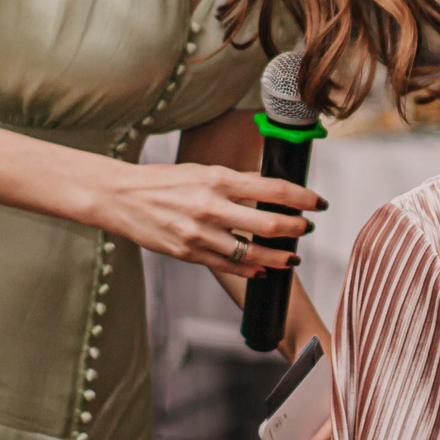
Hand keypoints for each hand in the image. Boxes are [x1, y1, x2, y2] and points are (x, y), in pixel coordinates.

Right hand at [88, 159, 320, 279]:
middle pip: (270, 225)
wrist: (121, 198)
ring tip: (292, 256)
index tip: (318, 202)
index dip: (303, 198)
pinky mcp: (189, 254)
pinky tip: (264, 268)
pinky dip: (252, 269)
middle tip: (307, 228)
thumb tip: (270, 187)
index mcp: (218, 180)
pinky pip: (229, 266)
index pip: (274, 190)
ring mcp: (200, 234)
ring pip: (253, 253)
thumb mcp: (203, 170)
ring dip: (280, 256)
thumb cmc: (163, 181)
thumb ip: (237, 181)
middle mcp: (211, 207)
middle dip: (296, 229)